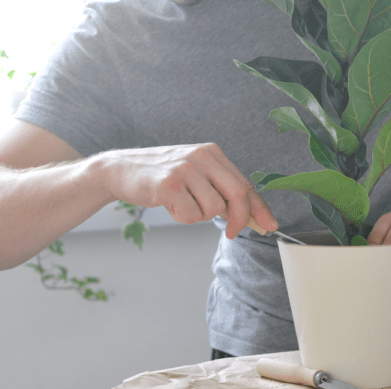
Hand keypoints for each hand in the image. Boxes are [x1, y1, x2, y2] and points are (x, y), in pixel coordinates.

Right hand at [102, 142, 277, 238]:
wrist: (121, 169)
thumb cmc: (162, 176)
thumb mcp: (196, 175)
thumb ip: (221, 190)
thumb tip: (251, 216)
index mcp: (212, 153)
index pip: (244, 183)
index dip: (259, 207)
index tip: (269, 225)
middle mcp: (201, 157)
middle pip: (237, 195)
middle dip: (240, 219)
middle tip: (232, 232)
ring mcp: (185, 169)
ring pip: (213, 209)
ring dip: (200, 216)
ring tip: (183, 204)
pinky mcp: (169, 185)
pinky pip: (191, 215)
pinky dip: (182, 218)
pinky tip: (170, 205)